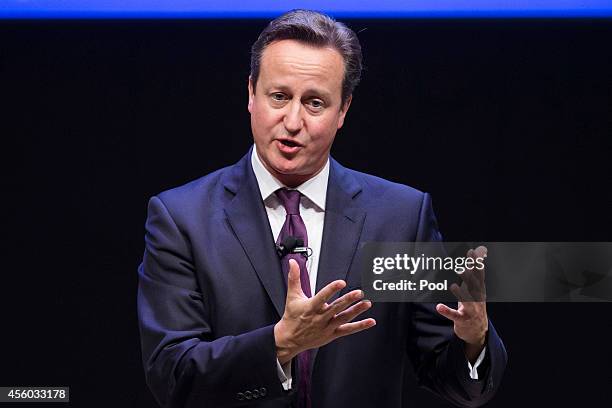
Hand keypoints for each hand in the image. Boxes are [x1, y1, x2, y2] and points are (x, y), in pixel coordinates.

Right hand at [274, 259, 375, 363]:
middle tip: (359, 292)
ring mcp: (327, 327)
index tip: (341, 282)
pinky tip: (370, 321)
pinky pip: (348, 330)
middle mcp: (320, 317)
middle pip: (336, 308)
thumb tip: (293, 263)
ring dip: (356, 311)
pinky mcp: (332, 335)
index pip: (322, 297)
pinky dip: (359, 326)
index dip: (331, 289)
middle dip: (348, 300)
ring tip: (367, 303)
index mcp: (311, 307)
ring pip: (344, 318)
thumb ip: (294, 278)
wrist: (290, 339)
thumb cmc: (292, 317)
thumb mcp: (292, 296)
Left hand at [436, 246, 488, 362]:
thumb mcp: (475, 287)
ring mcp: (471, 310)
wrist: (477, 331)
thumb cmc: (474, 304)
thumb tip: (479, 250)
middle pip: (474, 287)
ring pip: (467, 302)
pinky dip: (447, 311)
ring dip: (460, 294)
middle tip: (460, 268)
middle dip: (469, 278)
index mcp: (480, 290)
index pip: (479, 275)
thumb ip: (474, 269)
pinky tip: (439, 307)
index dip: (476, 264)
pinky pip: (454, 316)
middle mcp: (477, 299)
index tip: (471, 252)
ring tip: (452, 286)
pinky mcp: (462, 320)